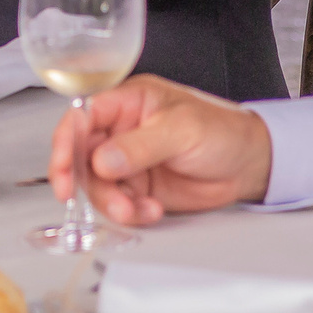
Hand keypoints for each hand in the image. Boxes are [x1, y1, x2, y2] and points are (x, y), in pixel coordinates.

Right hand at [47, 74, 273, 224]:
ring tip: (136, 210)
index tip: (63, 172)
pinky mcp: (139, 186)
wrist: (250, 164)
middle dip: (89, 182)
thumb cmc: (221, 130)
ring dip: (113, 202)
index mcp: (128, 101)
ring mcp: (128, 160)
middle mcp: (121, 130)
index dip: (66, 143)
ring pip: (98, 184)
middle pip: (83, 155)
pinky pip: (120, 203)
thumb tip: (100, 161)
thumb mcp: (181, 130)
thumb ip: (139, 145)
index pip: (83, 117)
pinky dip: (131, 212)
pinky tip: (151, 210)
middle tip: (101, 201)